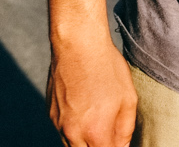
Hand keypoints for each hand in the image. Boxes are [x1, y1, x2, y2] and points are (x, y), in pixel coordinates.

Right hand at [47, 30, 136, 146]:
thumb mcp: (128, 98)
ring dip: (84, 141)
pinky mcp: (50, 113)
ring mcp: (59, 124)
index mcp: (96, 133)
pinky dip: (73, 128)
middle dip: (97, 146)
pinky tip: (82, 108)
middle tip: (106, 131)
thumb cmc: (106, 66)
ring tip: (95, 119)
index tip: (117, 140)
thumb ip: (126, 129)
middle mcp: (73, 134)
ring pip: (72, 146)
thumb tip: (123, 146)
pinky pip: (62, 130)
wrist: (77, 42)